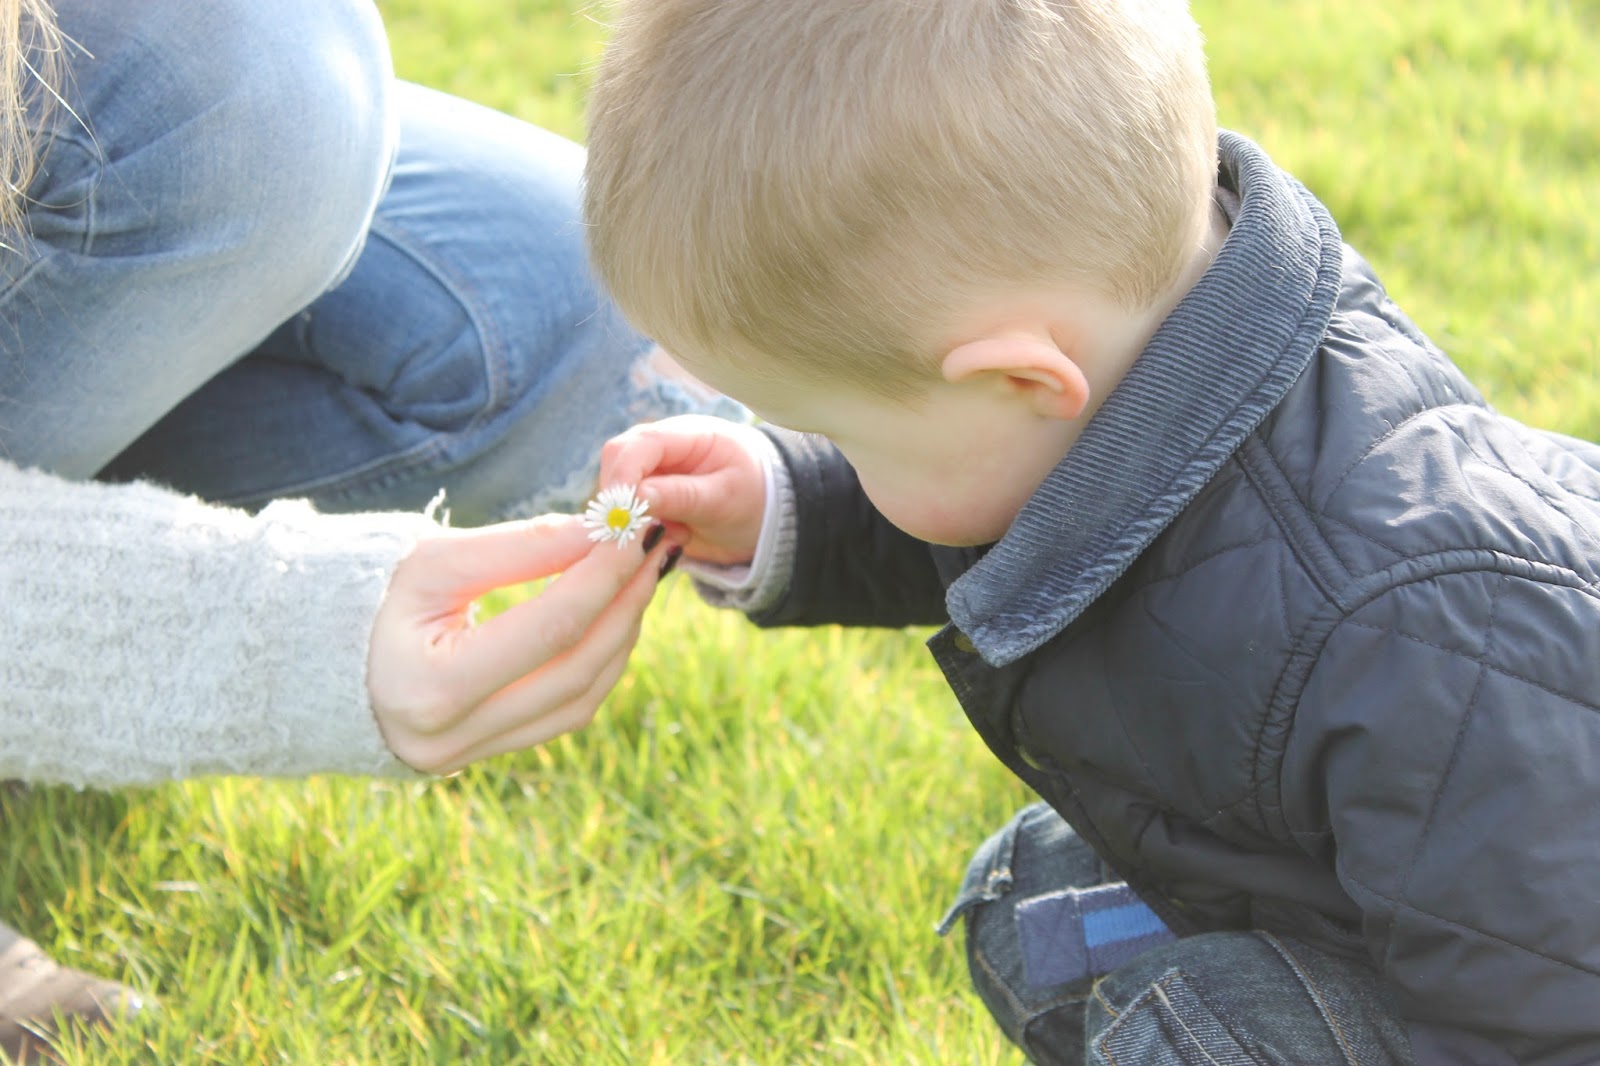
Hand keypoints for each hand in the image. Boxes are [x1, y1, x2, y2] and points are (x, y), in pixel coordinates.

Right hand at [366, 515, 673, 772]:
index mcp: (432, 688)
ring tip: (640, 579)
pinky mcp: (482, 756)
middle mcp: (452, 737)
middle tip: (657, 550)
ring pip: (580, 700)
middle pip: (577, 668)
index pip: (553, 626)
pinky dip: (595, 664)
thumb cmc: (363, 599)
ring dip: (620, 635)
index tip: (638, 528)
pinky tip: (610, 619)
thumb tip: (601, 532)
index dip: (606, 573)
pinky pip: (562, 714)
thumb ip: (519, 548)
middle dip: (626, 603)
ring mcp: (469, 756)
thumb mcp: (430, 562)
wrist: (305, 664)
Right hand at [599, 415, 768, 565]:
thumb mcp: (725, 499)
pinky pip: (625, 510)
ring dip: (629, 516)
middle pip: (618, 460)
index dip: (624, 474)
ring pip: (615, 488)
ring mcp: (653, 471)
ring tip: (670, 537)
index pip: (642, 443)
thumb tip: (634, 497)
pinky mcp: (648, 496)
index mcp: (690, 434)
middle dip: (620, 496)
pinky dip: (635, 528)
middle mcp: (665, 446)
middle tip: (637, 533)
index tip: (621, 512)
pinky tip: (665, 540)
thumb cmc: (756, 500)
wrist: (768, 520)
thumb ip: (682, 496)